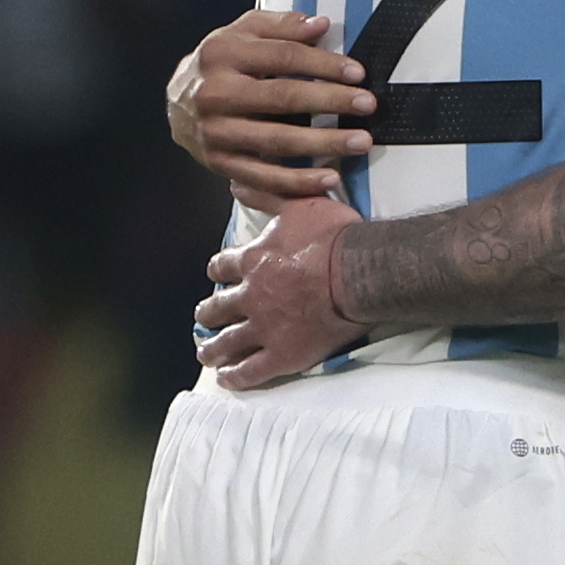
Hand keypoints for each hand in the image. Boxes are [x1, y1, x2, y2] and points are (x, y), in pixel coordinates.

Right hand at [171, 10, 372, 204]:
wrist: (177, 102)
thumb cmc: (222, 63)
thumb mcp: (243, 32)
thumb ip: (281, 26)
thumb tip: (320, 24)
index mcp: (222, 54)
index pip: (283, 56)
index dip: (323, 64)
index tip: (358, 73)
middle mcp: (214, 93)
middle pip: (283, 97)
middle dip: (330, 101)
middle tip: (368, 104)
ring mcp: (215, 132)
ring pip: (276, 140)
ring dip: (323, 143)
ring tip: (361, 142)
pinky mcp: (219, 163)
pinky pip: (263, 177)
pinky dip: (297, 182)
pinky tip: (330, 178)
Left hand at [197, 194, 368, 389]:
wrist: (360, 272)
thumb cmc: (335, 237)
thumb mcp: (298, 204)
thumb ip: (265, 195)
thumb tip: (235, 184)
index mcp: (253, 260)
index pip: (222, 266)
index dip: (218, 271)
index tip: (217, 275)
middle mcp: (251, 296)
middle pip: (218, 307)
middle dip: (208, 313)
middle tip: (205, 318)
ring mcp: (264, 327)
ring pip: (227, 342)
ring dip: (213, 348)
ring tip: (206, 354)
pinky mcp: (282, 354)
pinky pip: (251, 370)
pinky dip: (235, 376)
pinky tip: (225, 379)